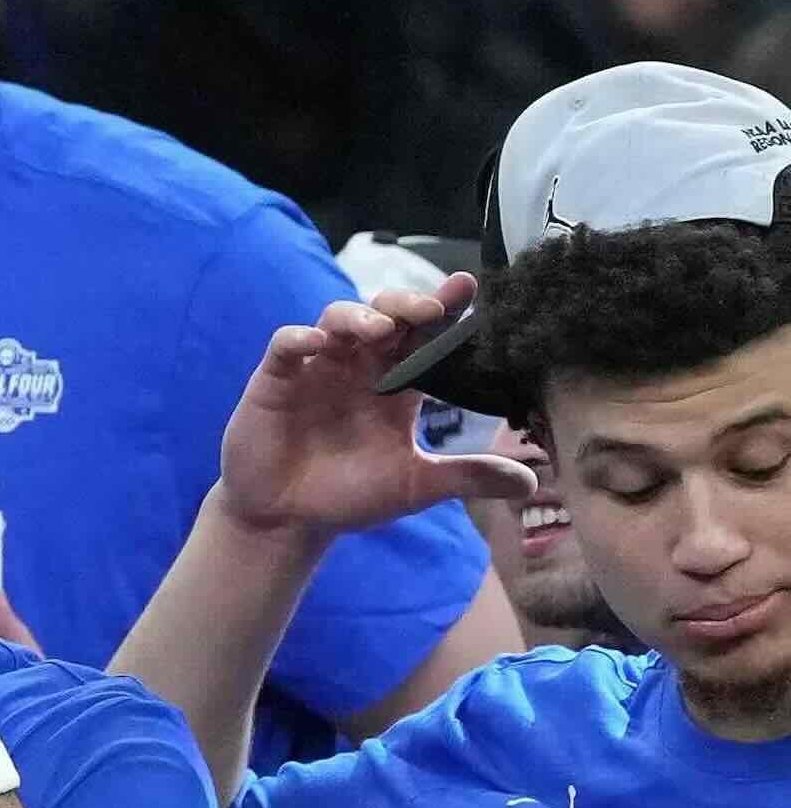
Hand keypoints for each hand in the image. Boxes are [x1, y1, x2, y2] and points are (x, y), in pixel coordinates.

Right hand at [212, 280, 527, 543]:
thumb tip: (530, 484)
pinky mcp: (276, 380)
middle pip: (385, 312)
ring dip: (358, 316)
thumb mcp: (415, 486)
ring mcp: (317, 369)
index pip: (426, 335)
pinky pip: (286, 345)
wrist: (288, 520)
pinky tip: (315, 343)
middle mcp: (359, 367)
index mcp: (396, 384)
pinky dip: (299, 338)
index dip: (445, 308)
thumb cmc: (349, 496)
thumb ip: (467, 477)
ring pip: (337, 318)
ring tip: (378, 328)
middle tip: (427, 311)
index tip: (468, 286)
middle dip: (406, 303)